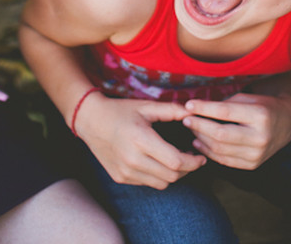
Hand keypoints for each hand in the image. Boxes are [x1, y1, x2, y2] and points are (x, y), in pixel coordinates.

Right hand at [76, 94, 205, 188]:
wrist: (90, 121)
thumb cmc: (120, 111)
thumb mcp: (146, 106)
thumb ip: (171, 110)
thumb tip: (192, 111)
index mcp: (141, 140)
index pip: (175, 161)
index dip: (193, 162)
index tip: (200, 157)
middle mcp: (132, 159)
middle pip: (171, 176)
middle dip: (187, 170)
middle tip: (193, 159)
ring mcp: (125, 171)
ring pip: (161, 184)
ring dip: (173, 175)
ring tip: (177, 161)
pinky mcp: (120, 178)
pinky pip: (147, 183)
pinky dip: (157, 176)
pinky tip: (158, 163)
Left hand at [183, 91, 290, 170]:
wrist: (287, 123)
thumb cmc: (263, 106)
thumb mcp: (248, 98)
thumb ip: (224, 104)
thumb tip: (196, 108)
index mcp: (260, 115)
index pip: (225, 112)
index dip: (204, 109)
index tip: (188, 105)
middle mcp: (260, 137)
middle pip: (220, 134)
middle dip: (199, 126)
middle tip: (186, 119)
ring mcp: (257, 154)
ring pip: (220, 150)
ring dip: (201, 140)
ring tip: (192, 130)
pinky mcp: (252, 164)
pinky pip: (224, 160)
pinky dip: (208, 152)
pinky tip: (200, 143)